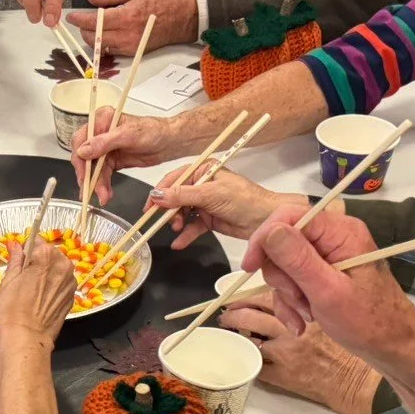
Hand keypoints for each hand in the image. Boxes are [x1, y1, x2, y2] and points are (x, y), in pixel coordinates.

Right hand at [0, 239, 75, 344]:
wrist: (27, 337)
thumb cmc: (12, 307)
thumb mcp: (9, 278)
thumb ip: (16, 258)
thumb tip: (15, 244)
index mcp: (47, 255)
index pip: (36, 241)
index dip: (26, 250)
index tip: (19, 260)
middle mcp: (64, 265)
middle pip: (49, 254)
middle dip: (38, 261)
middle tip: (23, 277)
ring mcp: (70, 282)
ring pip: (57, 269)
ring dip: (46, 273)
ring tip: (32, 290)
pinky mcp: (72, 297)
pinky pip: (61, 284)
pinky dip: (52, 286)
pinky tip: (40, 299)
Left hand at [65, 0, 197, 54]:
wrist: (178, 19)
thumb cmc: (156, 1)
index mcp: (125, 16)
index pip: (94, 21)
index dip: (79, 19)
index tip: (71, 16)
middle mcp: (126, 35)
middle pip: (93, 37)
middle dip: (83, 29)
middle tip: (82, 20)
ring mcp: (129, 46)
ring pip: (99, 47)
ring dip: (92, 37)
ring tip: (93, 26)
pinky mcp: (131, 53)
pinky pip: (109, 51)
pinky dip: (102, 43)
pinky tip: (105, 33)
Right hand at [72, 106, 183, 204]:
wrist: (170, 142)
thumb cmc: (154, 131)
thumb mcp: (128, 135)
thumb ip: (104, 142)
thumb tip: (83, 150)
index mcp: (102, 120)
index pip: (81, 139)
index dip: (80, 158)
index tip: (83, 174)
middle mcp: (101, 133)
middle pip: (85, 157)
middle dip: (88, 176)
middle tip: (91, 190)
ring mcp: (106, 148)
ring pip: (93, 169)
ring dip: (97, 184)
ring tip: (103, 196)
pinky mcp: (112, 160)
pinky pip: (103, 175)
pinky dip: (103, 185)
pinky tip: (106, 193)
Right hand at [150, 166, 297, 250]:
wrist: (266, 220)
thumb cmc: (245, 200)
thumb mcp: (210, 195)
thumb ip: (181, 196)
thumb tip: (157, 195)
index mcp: (203, 170)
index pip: (174, 179)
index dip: (160, 193)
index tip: (148, 207)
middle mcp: (202, 184)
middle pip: (175, 197)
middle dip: (169, 210)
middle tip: (163, 222)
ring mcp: (205, 202)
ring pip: (182, 213)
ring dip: (177, 222)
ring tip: (177, 229)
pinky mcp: (209, 219)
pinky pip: (192, 226)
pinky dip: (186, 235)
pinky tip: (179, 243)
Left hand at [221, 294, 380, 413]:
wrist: (362, 379)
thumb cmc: (355, 342)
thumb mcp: (333, 309)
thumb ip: (308, 299)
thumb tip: (285, 289)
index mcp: (304, 310)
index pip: (265, 297)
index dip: (248, 295)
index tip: (237, 294)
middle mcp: (290, 331)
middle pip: (250, 318)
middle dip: (234, 313)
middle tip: (226, 313)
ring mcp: (285, 355)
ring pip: (249, 341)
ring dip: (237, 334)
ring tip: (229, 331)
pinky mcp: (285, 377)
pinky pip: (258, 367)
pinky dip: (249, 361)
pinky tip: (246, 357)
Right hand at [240, 204, 414, 369]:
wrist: (393, 347)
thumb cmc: (368, 322)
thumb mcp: (328, 292)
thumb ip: (298, 260)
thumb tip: (270, 231)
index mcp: (341, 232)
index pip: (290, 215)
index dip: (265, 238)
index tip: (250, 266)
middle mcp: (334, 237)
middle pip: (284, 242)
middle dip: (283, 277)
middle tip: (297, 300)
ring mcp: (329, 256)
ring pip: (285, 264)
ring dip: (288, 295)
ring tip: (305, 316)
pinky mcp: (325, 273)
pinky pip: (294, 280)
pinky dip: (293, 302)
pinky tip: (302, 322)